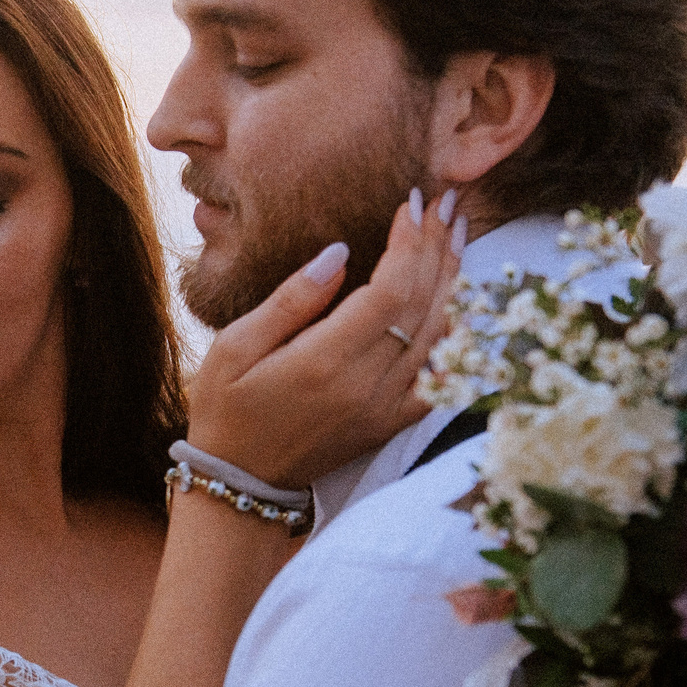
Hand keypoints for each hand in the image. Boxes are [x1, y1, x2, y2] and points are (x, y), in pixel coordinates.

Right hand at [186, 189, 464, 489]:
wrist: (240, 483)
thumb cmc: (225, 410)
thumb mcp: (233, 347)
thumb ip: (289, 301)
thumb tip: (339, 251)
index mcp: (322, 362)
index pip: (388, 291)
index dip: (408, 244)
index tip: (412, 204)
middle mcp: (364, 386)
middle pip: (421, 305)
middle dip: (437, 247)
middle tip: (446, 203)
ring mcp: (384, 409)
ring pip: (439, 336)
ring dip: (454, 280)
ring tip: (458, 234)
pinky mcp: (391, 424)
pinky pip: (441, 377)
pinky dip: (457, 336)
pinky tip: (462, 302)